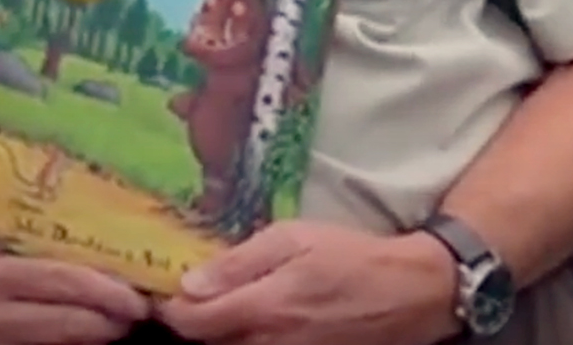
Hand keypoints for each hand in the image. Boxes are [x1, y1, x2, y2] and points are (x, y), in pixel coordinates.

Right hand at [0, 230, 152, 344]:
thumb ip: (47, 226)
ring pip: (56, 344)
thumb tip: (112, 221)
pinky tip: (88, 324)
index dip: (104, 292)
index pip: (57, 283)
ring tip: (119, 317)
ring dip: (93, 332)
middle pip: (64, 324)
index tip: (139, 297)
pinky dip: (68, 339)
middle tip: (141, 308)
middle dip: (109, 320)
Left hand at [152, 221, 460, 344]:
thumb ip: (238, 263)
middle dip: (192, 322)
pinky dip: (245, 338)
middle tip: (185, 295)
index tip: (163, 289)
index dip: (171, 308)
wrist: (409, 292)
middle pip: (209, 344)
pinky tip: (247, 318)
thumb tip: (189, 283)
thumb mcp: (291, 238)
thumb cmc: (346, 255)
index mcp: (265, 307)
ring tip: (218, 304)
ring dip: (218, 332)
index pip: (194, 323)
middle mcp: (272, 343)